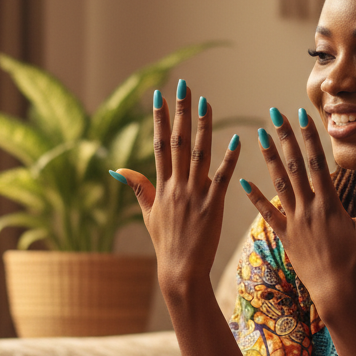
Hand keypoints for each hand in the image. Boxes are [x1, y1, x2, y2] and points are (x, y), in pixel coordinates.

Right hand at [111, 82, 239, 299]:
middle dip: (180, 112)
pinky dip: (228, 158)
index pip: (158, 145)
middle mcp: (176, 186)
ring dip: (203, 127)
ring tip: (206, 102)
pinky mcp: (212, 206)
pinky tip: (236, 139)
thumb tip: (118, 169)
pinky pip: (221, 178)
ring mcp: (194, 195)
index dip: (158, 118)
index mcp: (161, 186)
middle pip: (177, 142)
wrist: (180, 270)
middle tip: (184, 86)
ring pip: (199, 154)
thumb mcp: (148, 214)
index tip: (159, 95)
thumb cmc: (165, 243)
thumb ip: (138, 188)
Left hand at [239, 108, 355, 315]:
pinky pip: (267, 213)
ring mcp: (294, 222)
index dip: (308, 137)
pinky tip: (242, 181)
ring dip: (268, 158)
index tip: (300, 115)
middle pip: (294, 166)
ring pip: (278, 183)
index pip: (316, 162)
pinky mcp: (284, 236)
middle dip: (284, 137)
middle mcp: (308, 208)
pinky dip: (254, 197)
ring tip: (259, 135)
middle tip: (274, 113)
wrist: (336, 292)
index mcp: (329, 203)